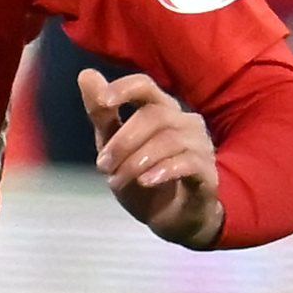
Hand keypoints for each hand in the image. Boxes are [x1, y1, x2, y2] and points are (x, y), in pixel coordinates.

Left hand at [80, 71, 223, 248]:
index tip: (104, 101)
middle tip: (102, 166)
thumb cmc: (143, 176)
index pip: (145, 85)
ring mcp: (200, 146)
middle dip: (122, 141)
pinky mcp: (207, 172)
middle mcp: (184, 122)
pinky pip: (189, 162)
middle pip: (154, 116)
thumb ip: (102, 114)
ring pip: (168, 140)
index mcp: (161, 110)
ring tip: (116, 181)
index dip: (125, 88)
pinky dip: (164, 170)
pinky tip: (145, 181)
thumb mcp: (113, 146)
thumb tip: (85, 74)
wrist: (173, 218)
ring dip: (136, 161)